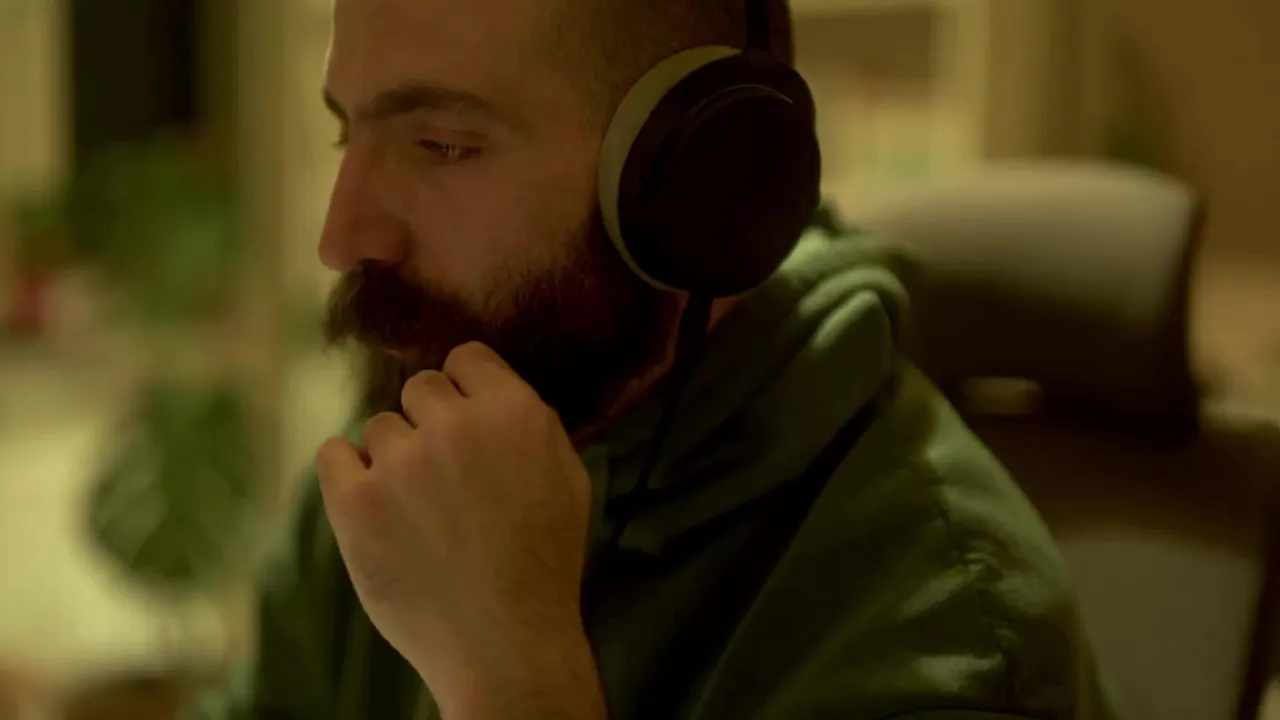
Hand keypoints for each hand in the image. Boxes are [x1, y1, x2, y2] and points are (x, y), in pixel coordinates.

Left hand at [317, 342, 604, 718]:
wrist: (504, 643)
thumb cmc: (544, 565)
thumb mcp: (568, 480)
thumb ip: (533, 425)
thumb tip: (494, 394)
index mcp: (513, 413)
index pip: (465, 358)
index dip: (465, 390)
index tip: (465, 424)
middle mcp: (454, 426)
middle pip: (419, 388)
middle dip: (430, 424)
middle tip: (444, 478)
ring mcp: (400, 462)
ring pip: (378, 428)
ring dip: (393, 458)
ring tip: (417, 511)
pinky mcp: (355, 502)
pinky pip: (332, 454)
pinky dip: (348, 476)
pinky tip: (374, 507)